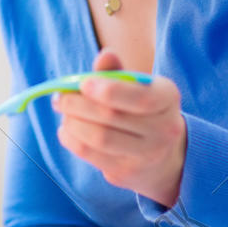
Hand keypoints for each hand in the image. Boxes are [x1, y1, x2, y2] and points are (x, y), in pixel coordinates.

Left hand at [51, 49, 187, 206]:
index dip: (107, 90)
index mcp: (168, 97)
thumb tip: (105, 55)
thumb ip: (117, 72)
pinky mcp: (127, 172)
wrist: (164, 156)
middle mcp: (165, 129)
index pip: (140, 97)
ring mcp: (147, 155)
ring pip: (99, 138)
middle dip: (78, 105)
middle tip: (59, 97)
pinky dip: (71, 139)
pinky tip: (67, 130)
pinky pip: (91, 155)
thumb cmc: (142, 110)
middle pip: (112, 117)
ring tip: (63, 113)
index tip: (82, 84)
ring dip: (72, 122)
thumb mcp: (136, 87)